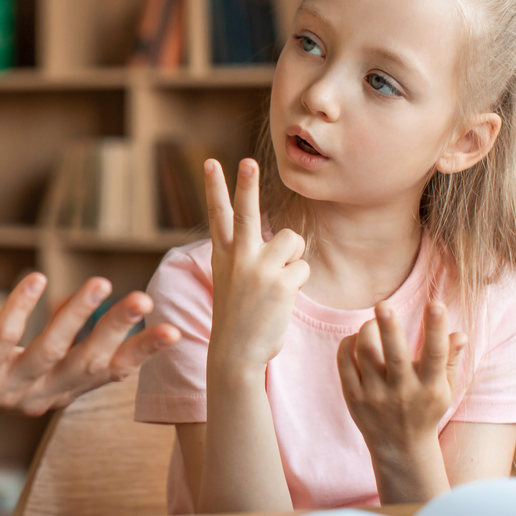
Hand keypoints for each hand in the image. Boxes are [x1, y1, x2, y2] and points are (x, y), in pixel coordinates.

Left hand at [0, 272, 180, 416]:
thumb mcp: (33, 365)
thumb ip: (65, 344)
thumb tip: (101, 308)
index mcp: (59, 393)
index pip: (109, 373)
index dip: (141, 354)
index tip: (175, 332)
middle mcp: (39, 397)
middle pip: (86, 362)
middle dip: (116, 331)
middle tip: (143, 301)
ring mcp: (7, 389)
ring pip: (50, 350)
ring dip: (76, 316)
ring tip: (98, 282)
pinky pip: (4, 338)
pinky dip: (22, 307)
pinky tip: (37, 279)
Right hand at [204, 158, 309, 378]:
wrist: (235, 354)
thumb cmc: (238, 316)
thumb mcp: (232, 279)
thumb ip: (246, 255)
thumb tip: (285, 240)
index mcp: (223, 254)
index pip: (218, 215)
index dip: (214, 187)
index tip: (212, 162)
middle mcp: (238, 257)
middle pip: (246, 212)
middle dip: (247, 184)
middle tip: (248, 162)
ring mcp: (258, 269)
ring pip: (292, 240)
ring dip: (293, 257)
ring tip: (278, 280)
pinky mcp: (280, 283)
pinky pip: (303, 267)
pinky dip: (298, 281)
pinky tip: (282, 299)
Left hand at [337, 300, 467, 463]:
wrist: (400, 447)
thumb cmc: (425, 409)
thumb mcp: (444, 389)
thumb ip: (450, 360)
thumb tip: (460, 333)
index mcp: (430, 388)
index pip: (435, 355)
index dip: (436, 328)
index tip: (436, 303)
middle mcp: (403, 392)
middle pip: (394, 355)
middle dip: (389, 327)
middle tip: (384, 304)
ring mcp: (375, 395)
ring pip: (365, 354)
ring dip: (367, 330)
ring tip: (374, 322)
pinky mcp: (353, 397)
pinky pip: (345, 362)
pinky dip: (349, 343)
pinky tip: (357, 338)